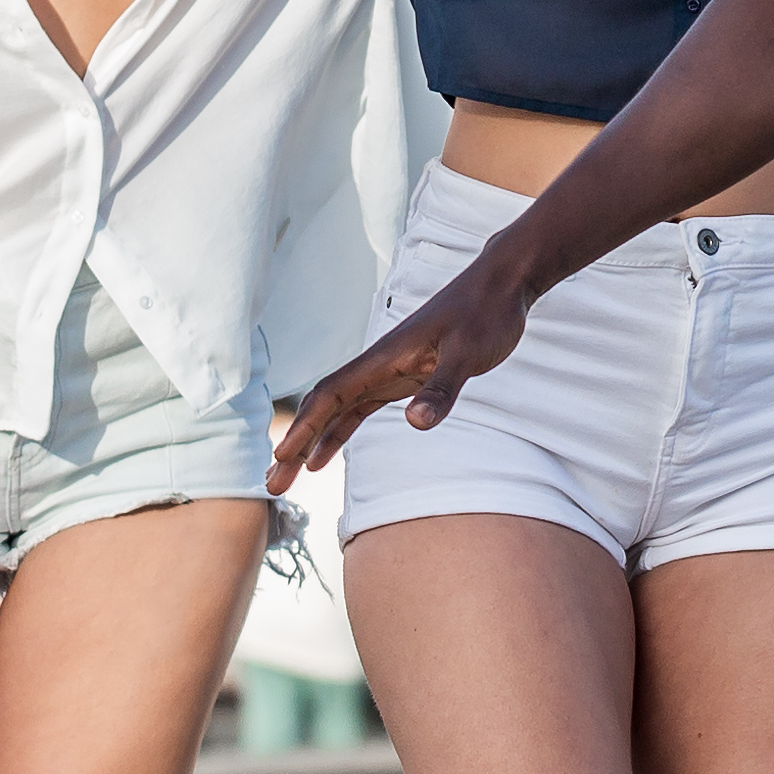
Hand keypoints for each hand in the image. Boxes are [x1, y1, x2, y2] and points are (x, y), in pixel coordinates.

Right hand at [271, 256, 538, 478]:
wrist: (501, 286)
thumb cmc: (486, 314)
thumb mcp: (469, 354)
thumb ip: (441, 389)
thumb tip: (415, 423)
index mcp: (383, 358)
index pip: (330, 395)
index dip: (304, 427)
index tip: (282, 458)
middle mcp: (377, 365)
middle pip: (322, 407)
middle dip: (294, 445)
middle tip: (272, 487)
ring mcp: (387, 372)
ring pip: (335, 412)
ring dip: (309, 444)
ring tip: (285, 479)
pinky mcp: (402, 378)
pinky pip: (357, 410)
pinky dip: (337, 433)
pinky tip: (324, 458)